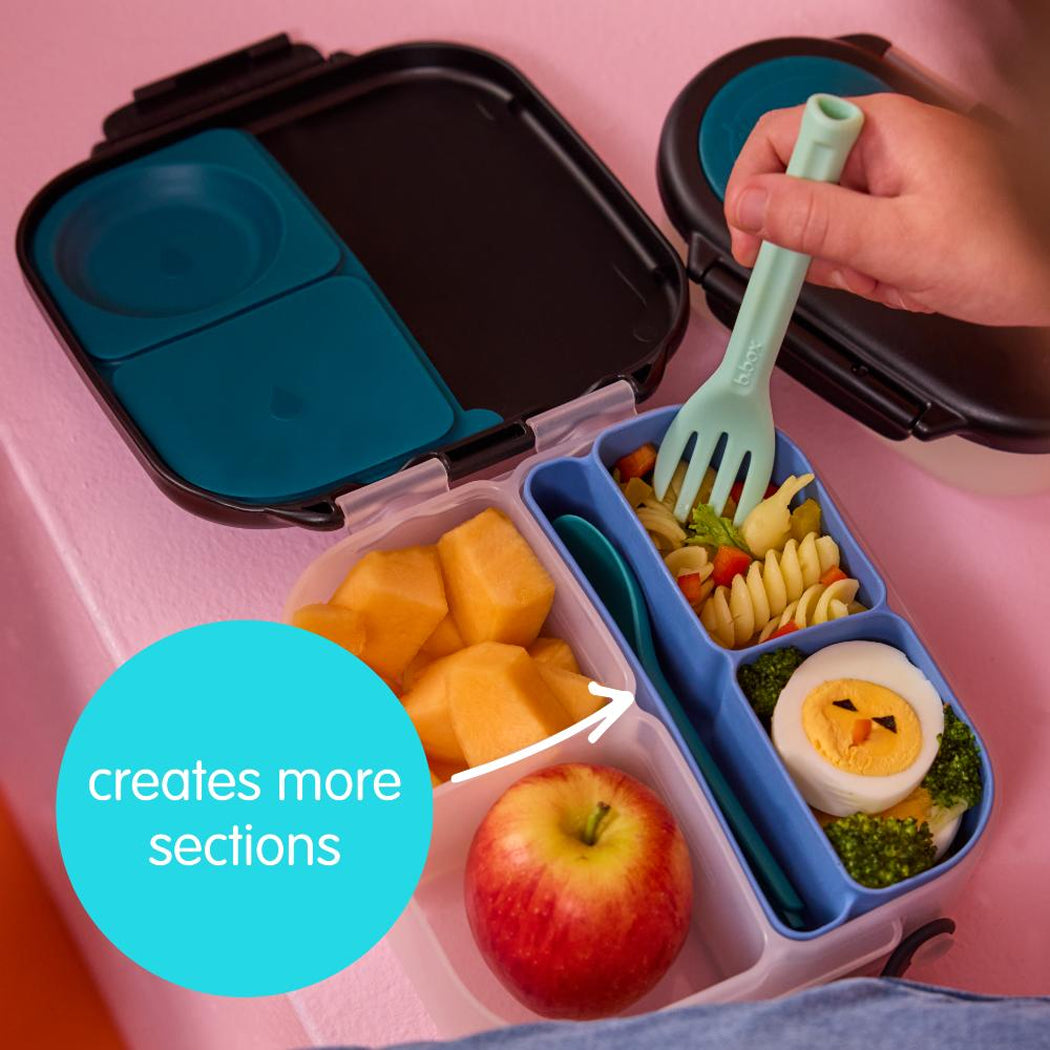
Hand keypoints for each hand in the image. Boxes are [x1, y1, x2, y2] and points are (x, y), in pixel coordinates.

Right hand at [724, 93, 1049, 326]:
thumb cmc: (1007, 251)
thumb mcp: (898, 242)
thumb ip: (816, 221)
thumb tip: (750, 204)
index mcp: (879, 130)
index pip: (779, 137)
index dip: (751, 188)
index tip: (749, 239)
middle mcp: (878, 149)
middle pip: (793, 186)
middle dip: (803, 238)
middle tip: (821, 268)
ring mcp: (885, 184)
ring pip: (815, 223)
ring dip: (835, 261)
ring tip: (881, 275)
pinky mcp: (890, 215)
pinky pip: (843, 243)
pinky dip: (856, 270)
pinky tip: (890, 278)